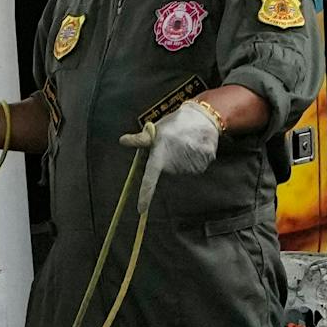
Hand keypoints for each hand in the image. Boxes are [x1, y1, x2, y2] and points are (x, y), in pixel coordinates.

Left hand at [119, 100, 221, 214]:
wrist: (202, 116)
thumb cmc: (175, 123)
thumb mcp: (156, 130)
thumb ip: (141, 139)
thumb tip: (122, 141)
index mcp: (160, 153)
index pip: (150, 178)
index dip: (145, 194)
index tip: (141, 209)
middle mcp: (176, 162)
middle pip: (169, 173)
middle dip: (169, 163)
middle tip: (174, 146)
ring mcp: (191, 163)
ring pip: (183, 171)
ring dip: (183, 161)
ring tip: (185, 144)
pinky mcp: (204, 163)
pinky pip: (196, 168)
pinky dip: (195, 160)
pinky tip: (195, 147)